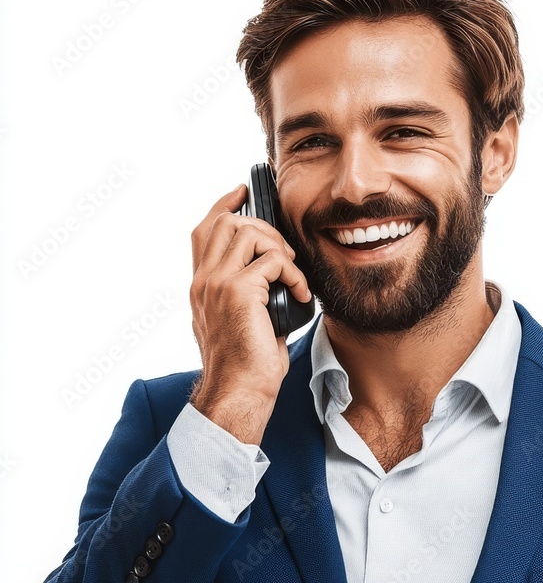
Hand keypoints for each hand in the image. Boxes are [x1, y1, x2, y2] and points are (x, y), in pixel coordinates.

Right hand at [188, 183, 310, 443]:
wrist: (239, 391)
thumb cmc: (246, 364)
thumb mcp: (240, 320)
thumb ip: (244, 292)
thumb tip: (270, 273)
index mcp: (201, 284)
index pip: (205, 228)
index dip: (225, 204)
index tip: (243, 191)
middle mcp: (203, 280)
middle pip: (228, 221)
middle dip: (264, 226)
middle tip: (286, 251)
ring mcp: (217, 284)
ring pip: (250, 234)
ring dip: (280, 249)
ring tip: (293, 274)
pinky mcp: (238, 293)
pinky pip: (273, 262)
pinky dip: (294, 274)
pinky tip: (301, 294)